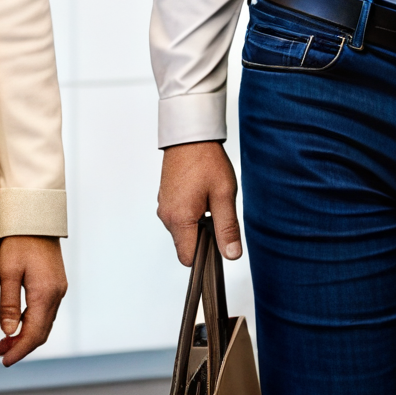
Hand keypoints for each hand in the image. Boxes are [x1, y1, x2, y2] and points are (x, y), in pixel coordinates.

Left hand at [0, 236, 66, 365]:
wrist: (34, 216)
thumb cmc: (17, 241)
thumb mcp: (7, 272)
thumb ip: (8, 304)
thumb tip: (8, 332)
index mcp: (45, 293)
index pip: (34, 333)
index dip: (19, 350)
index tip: (5, 361)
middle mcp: (57, 293)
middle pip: (42, 332)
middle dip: (22, 346)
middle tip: (1, 354)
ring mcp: (59, 288)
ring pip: (45, 322)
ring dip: (27, 335)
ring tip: (5, 343)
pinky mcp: (55, 283)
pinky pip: (46, 311)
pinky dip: (33, 323)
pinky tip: (18, 323)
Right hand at [157, 141, 241, 264]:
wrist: (190, 136)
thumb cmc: (206, 161)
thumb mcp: (224, 195)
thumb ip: (227, 228)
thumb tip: (231, 254)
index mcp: (179, 219)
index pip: (189, 258)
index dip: (206, 255)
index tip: (219, 242)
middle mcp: (167, 216)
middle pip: (186, 245)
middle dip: (204, 237)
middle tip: (218, 214)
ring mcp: (164, 207)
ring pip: (183, 231)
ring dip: (198, 224)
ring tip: (210, 201)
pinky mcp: (165, 199)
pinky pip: (178, 217)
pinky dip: (191, 214)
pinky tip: (202, 196)